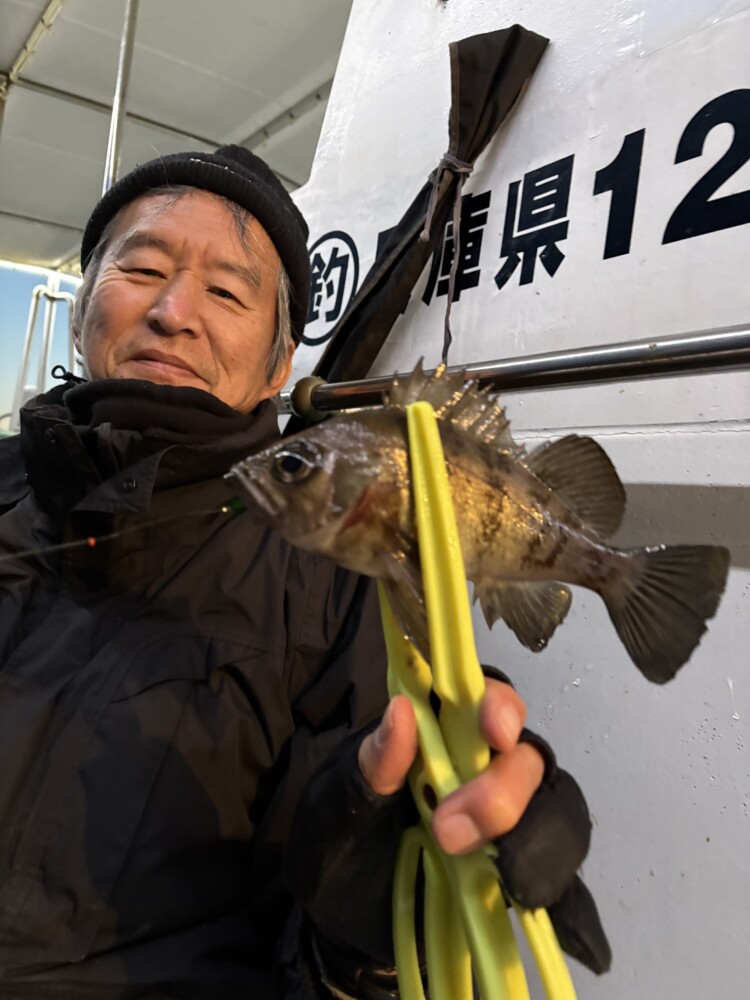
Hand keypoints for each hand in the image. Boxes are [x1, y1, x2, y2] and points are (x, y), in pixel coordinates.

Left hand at [359, 678, 611, 974]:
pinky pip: (553, 859)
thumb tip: (401, 711)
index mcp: (438, 732)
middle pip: (524, 756)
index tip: (494, 732)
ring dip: (525, 834)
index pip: (485, 697)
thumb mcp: (339, 800)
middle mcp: (479, 766)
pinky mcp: (517, 865)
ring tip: (473, 865)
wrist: (344, 921)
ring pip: (549, 805)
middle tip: (448, 829)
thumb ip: (372, 761)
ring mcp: (503, 817)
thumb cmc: (340, 844)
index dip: (499, 706)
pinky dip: (543, 872)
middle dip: (502, 788)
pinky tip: (513, 888)